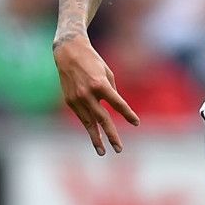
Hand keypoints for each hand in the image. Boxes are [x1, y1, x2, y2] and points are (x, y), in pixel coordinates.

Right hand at [53, 35, 139, 155]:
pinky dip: (88, 126)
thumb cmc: (93, 61)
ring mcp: (77, 99)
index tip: (136, 123)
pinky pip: (82, 116)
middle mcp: (88, 94)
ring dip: (96, 138)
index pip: (118, 104)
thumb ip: (112, 92)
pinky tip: (94, 136)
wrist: (68, 52)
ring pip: (89, 123)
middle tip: (119, 149)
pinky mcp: (70, 101)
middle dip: (111, 135)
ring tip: (102, 152)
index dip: (128, 114)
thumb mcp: (107, 73)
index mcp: (101, 85)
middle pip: (102, 119)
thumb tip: (115, 108)